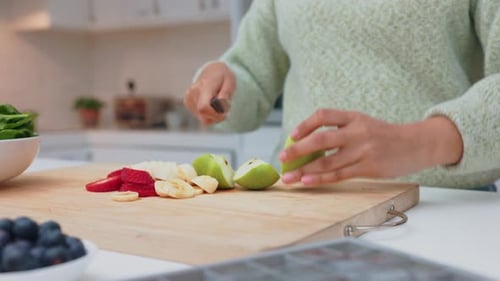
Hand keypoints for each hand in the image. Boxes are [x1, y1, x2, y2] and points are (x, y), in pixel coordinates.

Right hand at [184, 62, 235, 125]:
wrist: (212, 71)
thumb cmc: (222, 77)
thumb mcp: (230, 82)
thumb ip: (226, 94)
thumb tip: (221, 107)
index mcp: (204, 86)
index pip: (204, 108)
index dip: (215, 115)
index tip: (225, 113)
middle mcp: (193, 93)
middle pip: (204, 115)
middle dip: (217, 115)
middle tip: (225, 106)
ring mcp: (188, 98)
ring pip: (203, 119)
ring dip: (214, 115)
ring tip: (218, 104)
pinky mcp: (187, 103)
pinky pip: (201, 117)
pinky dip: (209, 114)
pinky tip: (211, 104)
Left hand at [279, 109, 462, 184]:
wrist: (417, 144)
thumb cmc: (384, 136)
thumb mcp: (363, 123)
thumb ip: (341, 130)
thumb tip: (308, 145)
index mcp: (354, 117)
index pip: (324, 115)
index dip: (306, 125)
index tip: (293, 135)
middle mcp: (357, 132)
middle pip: (321, 140)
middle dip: (298, 150)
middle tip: (282, 157)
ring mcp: (363, 151)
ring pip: (327, 162)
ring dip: (304, 171)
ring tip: (288, 178)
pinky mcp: (369, 168)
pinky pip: (339, 175)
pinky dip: (321, 179)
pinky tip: (307, 182)